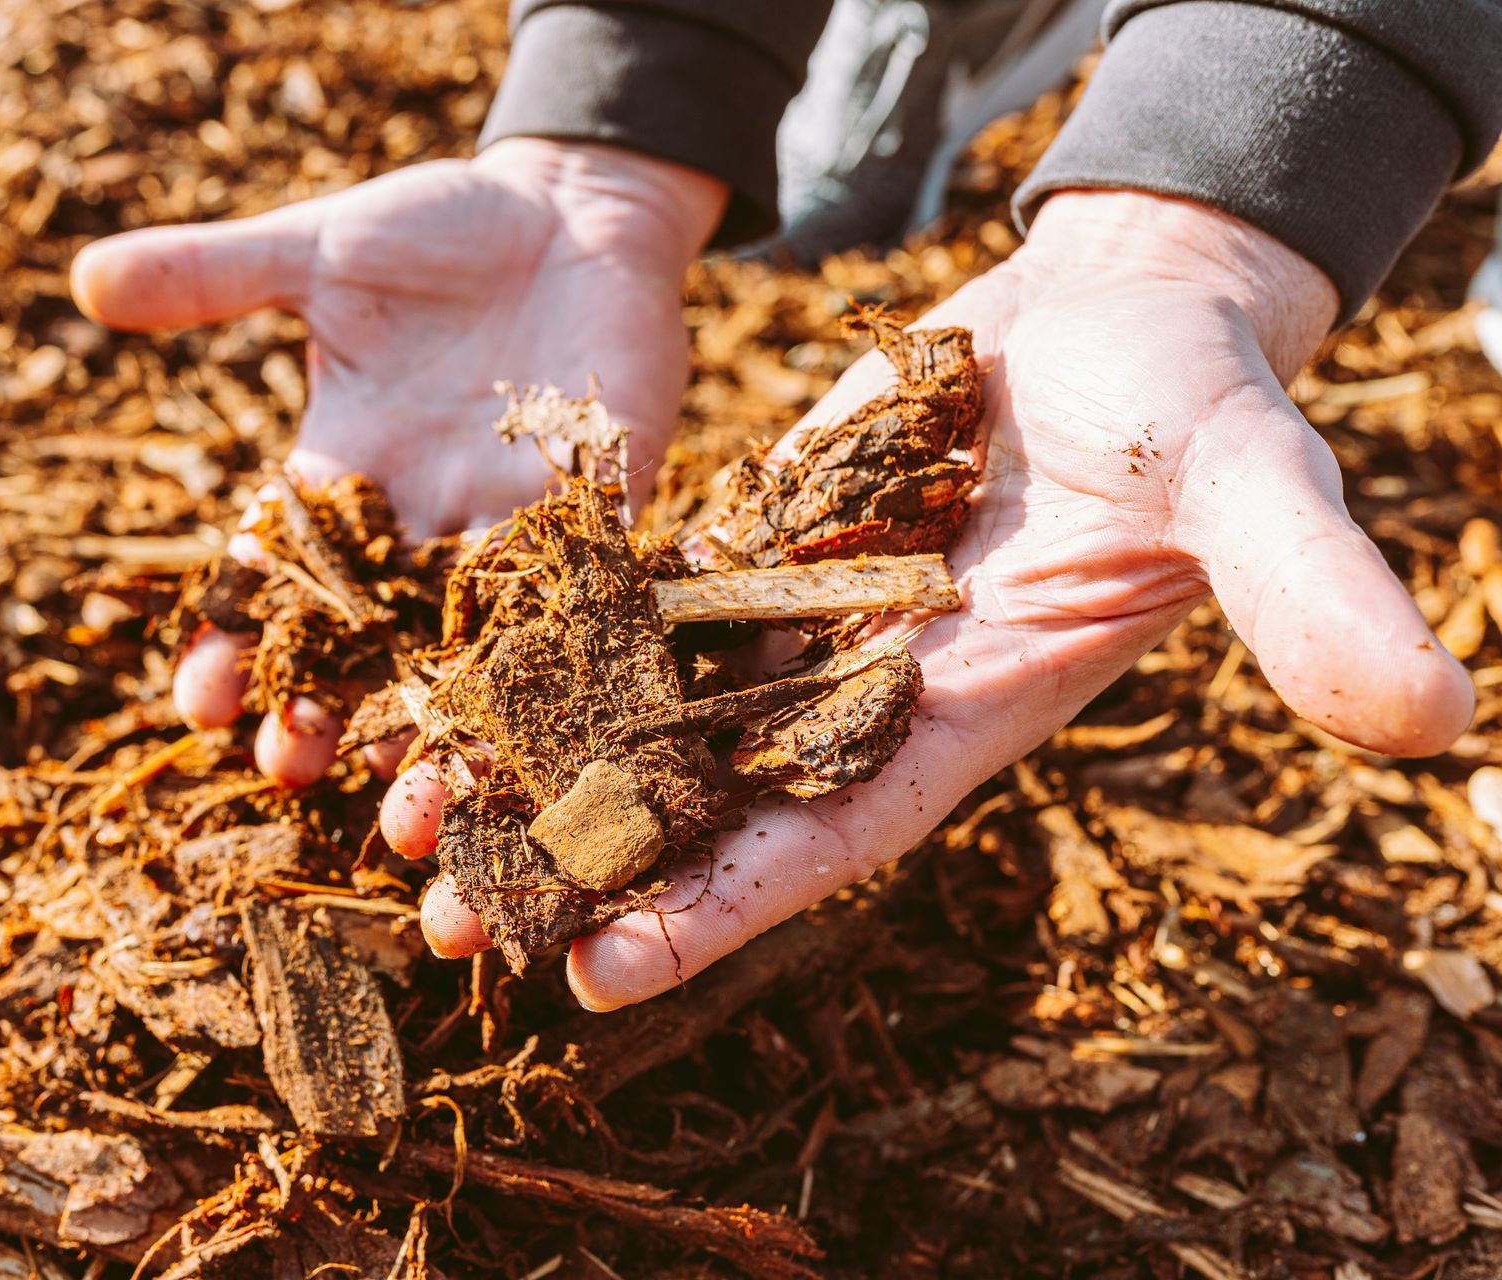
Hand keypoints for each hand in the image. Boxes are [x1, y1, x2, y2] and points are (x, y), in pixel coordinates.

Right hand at [71, 140, 726, 784]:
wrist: (576, 215)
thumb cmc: (443, 230)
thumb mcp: (321, 250)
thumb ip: (215, 274)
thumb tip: (87, 281)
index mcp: (343, 475)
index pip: (273, 577)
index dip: (234, 638)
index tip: (200, 701)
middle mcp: (420, 523)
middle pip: (364, 644)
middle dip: (328, 714)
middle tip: (292, 775)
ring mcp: (509, 528)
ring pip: (466, 653)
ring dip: (438, 731)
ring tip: (410, 809)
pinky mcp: (600, 516)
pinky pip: (584, 604)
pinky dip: (563, 665)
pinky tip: (547, 737)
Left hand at [387, 190, 1476, 1007]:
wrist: (1130, 311)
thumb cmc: (1201, 397)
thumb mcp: (1259, 489)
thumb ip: (1310, 599)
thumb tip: (1434, 720)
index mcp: (968, 708)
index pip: (832, 836)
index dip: (724, 907)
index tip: (605, 973)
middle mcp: (870, 684)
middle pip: (709, 798)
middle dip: (589, 862)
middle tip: (449, 922)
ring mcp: (811, 615)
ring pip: (657, 707)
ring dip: (544, 758)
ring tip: (411, 809)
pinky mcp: (767, 540)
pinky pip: (650, 600)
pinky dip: (563, 636)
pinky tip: (459, 661)